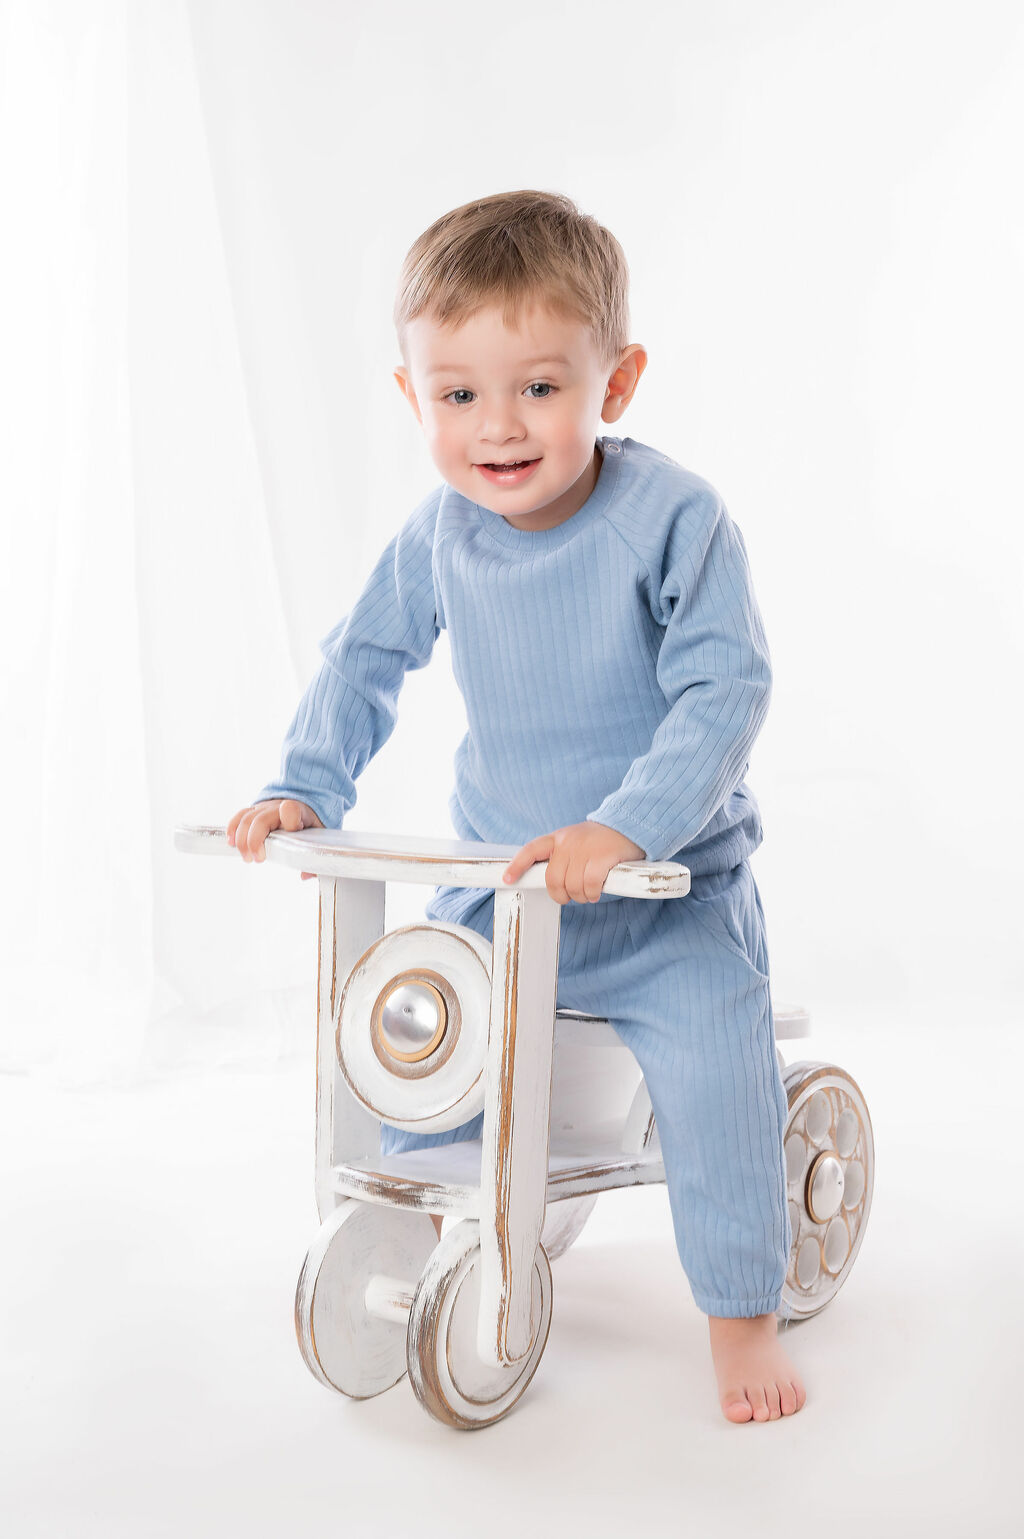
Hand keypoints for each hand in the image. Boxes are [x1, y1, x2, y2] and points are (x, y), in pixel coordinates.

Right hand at [226, 798, 323, 879]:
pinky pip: (239, 816)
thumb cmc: (310, 825)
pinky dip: (232, 829)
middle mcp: (279, 807)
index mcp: (299, 812)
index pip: (290, 810)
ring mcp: (264, 808)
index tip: (285, 837)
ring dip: (242, 840)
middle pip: (260, 820)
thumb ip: (314, 858)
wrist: (303, 805)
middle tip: (257, 860)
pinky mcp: (254, 810)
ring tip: (246, 858)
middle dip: (254, 841)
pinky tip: (231, 843)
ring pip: (246, 819)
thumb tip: (305, 875)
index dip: (287, 821)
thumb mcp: (319, 838)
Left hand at [501, 821, 645, 904]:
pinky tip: (597, 890)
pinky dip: (593, 893)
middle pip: (552, 879)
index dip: (517, 865)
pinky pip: (590, 885)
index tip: (507, 878)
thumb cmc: (602, 840)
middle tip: (572, 896)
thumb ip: (563, 856)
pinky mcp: (602, 857)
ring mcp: (585, 849)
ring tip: (590, 892)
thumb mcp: (577, 841)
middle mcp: (568, 842)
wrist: (630, 825)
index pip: (532, 850)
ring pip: (572, 885)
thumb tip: (551, 882)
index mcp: (559, 838)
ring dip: (581, 896)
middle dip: (561, 894)